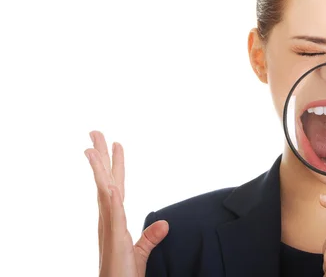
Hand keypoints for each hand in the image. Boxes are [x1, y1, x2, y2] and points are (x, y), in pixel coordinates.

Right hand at [85, 130, 168, 276]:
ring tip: (91, 147)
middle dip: (101, 156)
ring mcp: (110, 228)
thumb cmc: (123, 276)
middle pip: (105, 181)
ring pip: (103, 191)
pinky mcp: (116, 239)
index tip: (116, 144)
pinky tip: (109, 183)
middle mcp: (108, 220)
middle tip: (95, 132)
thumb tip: (164, 224)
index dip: (115, 165)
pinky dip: (110, 197)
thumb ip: (150, 237)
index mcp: (114, 220)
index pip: (114, 186)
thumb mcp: (140, 252)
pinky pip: (113, 214)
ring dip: (98, 169)